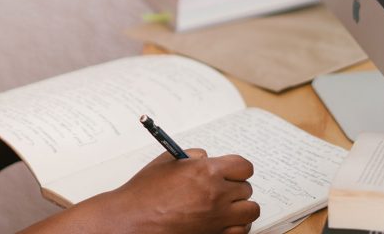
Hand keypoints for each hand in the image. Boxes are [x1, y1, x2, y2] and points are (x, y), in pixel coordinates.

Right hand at [112, 148, 259, 233]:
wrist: (133, 220)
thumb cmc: (145, 192)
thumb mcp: (167, 161)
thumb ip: (193, 156)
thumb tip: (207, 158)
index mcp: (206, 171)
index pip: (243, 166)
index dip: (237, 168)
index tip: (232, 171)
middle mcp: (216, 194)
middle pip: (246, 188)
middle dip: (235, 186)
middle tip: (222, 187)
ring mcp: (217, 218)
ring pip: (250, 211)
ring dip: (241, 207)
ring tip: (227, 205)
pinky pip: (242, 231)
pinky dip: (237, 226)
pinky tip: (224, 221)